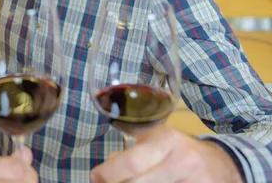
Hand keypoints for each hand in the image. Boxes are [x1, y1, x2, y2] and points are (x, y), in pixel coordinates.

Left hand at [90, 125, 243, 182]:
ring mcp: (194, 182)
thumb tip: (104, 171)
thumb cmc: (182, 152)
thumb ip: (132, 152)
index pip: (131, 162)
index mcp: (168, 141)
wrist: (223, 166)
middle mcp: (183, 161)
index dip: (108, 174)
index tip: (95, 177)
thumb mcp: (158, 142)